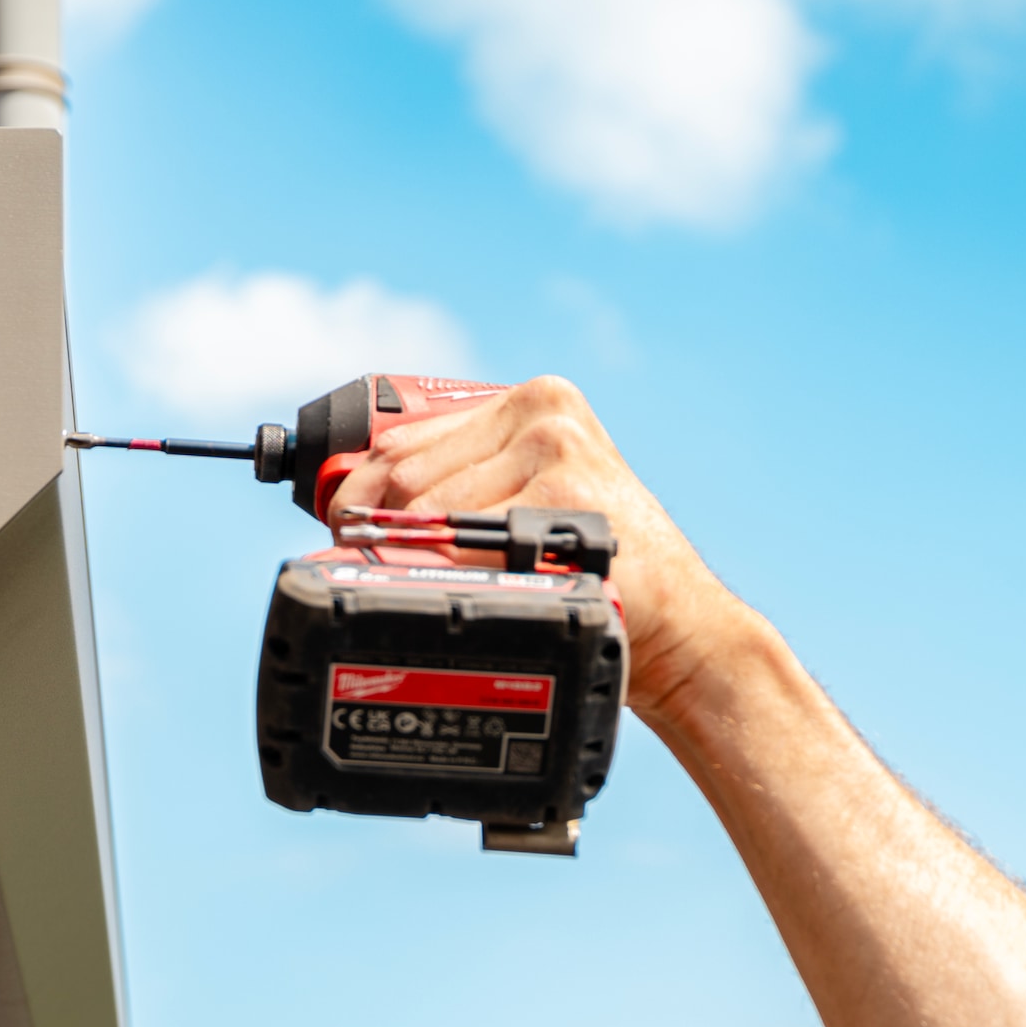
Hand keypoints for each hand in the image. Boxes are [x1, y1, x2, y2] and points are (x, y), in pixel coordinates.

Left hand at [325, 374, 736, 724]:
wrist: (678, 626)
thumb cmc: (594, 576)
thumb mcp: (528, 509)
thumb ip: (463, 488)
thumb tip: (351, 501)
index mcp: (532, 401)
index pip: (400, 438)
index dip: (356, 493)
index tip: (347, 534)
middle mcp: (542, 411)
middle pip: (400, 474)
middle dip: (376, 532)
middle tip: (386, 577)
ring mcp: (554, 449)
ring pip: (421, 509)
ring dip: (419, 562)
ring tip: (455, 591)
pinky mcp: (562, 494)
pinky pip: (458, 544)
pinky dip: (452, 578)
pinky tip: (484, 594)